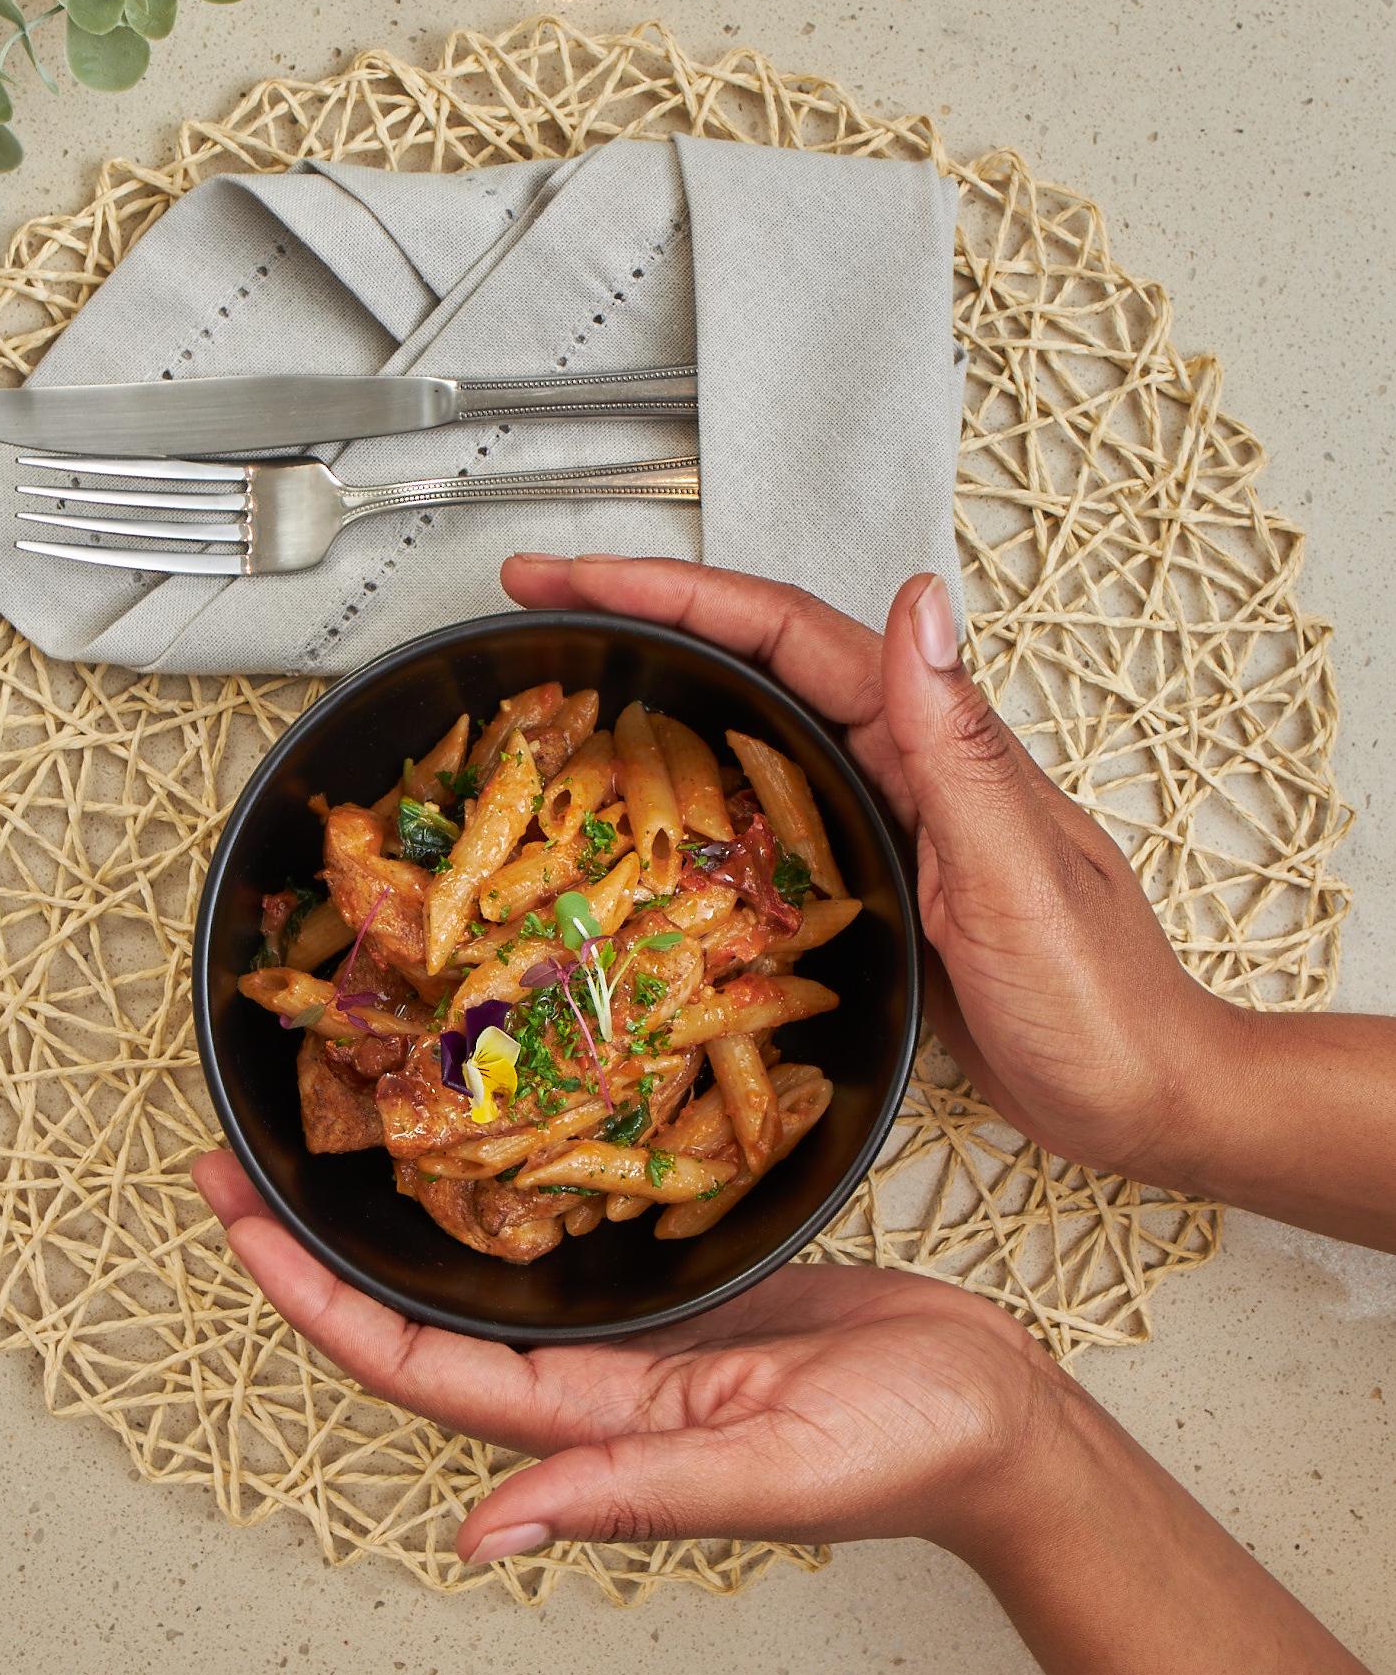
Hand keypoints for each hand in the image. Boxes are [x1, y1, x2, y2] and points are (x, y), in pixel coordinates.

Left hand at [194, 1151, 1069, 1562]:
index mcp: (587, 1425)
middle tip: (236, 1152)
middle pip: (415, 1311)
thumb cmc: (903, 1453)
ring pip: (480, 1263)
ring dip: (397, 1206)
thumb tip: (485, 1532)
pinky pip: (566, 1225)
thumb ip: (631, 1492)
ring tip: (335, 1122)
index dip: (311, 1298)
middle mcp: (586, 1377)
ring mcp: (629, 1327)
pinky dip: (505, 1178)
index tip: (234, 1218)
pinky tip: (483, 1122)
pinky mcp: (683, 1277)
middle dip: (315, 1242)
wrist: (999, 1413)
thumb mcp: (767, 1472)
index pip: (411, 1362)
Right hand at [501, 553, 1224, 1178]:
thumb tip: (919, 605)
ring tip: (560, 692)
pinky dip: (691, 800)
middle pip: (750, 662)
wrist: (1140, 1099)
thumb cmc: (1096, 997)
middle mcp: (903, 765)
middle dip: (640, 622)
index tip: (573, 574)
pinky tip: (642, 823)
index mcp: (933, 742)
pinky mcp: (866, 888)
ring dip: (655, 700)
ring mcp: (880, 824)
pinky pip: (760, 820)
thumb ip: (961, 746)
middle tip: (535, 609)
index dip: (671, 592)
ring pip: (748, 733)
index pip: (782, 633)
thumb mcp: (1016, 872)